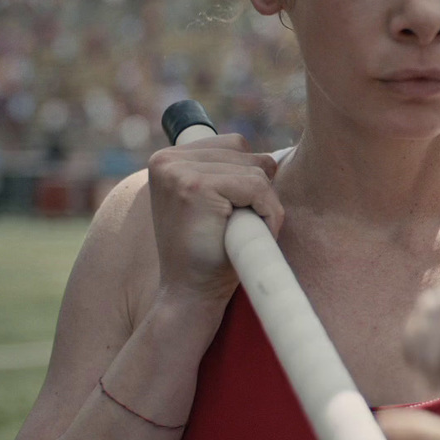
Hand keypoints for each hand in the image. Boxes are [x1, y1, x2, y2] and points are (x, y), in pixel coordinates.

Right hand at [146, 135, 281, 303]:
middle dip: (257, 191)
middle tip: (237, 228)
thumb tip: (272, 157)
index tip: (230, 215)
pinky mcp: (194, 186)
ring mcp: (177, 171)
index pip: (234, 145)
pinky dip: (267, 212)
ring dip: (263, 204)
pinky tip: (246, 236)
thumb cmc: (210, 253)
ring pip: (255, 169)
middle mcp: (166, 159)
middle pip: (245, 152)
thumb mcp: (216, 203)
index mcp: (169, 159)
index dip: (248, 179)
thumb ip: (227, 172)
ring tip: (239, 233)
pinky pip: (256, 186)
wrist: (190, 295)